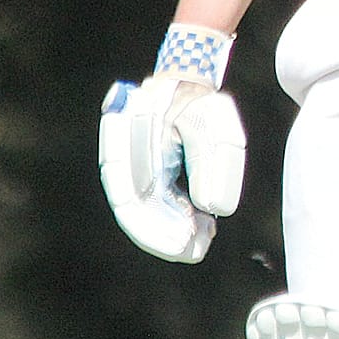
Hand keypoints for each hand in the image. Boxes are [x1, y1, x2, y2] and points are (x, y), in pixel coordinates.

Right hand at [99, 76, 245, 262]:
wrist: (185, 87)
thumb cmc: (200, 103)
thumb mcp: (215, 123)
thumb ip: (215, 161)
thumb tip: (212, 208)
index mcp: (130, 146)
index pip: (131, 197)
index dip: (152, 228)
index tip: (181, 244)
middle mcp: (123, 159)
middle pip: (133, 212)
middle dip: (163, 238)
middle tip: (195, 251)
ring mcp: (132, 170)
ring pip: (143, 214)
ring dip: (171, 234)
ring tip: (203, 242)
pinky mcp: (146, 179)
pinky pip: (155, 207)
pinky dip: (176, 222)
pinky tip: (204, 228)